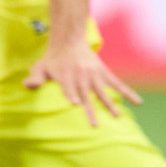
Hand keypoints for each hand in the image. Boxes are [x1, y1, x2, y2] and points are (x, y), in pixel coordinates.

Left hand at [24, 40, 142, 124]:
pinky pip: (117, 83)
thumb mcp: (40, 67)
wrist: (69, 41)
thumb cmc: (53, 60)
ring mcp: (94, 75)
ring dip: (109, 104)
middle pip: (86, 95)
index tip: (76, 105)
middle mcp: (81, 77)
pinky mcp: (103, 73)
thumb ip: (35, 78)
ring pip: (103, 91)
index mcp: (66, 76)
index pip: (69, 88)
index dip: (72, 96)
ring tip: (117, 117)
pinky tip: (138, 102)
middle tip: (95, 125)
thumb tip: (27, 85)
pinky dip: (128, 92)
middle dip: (90, 109)